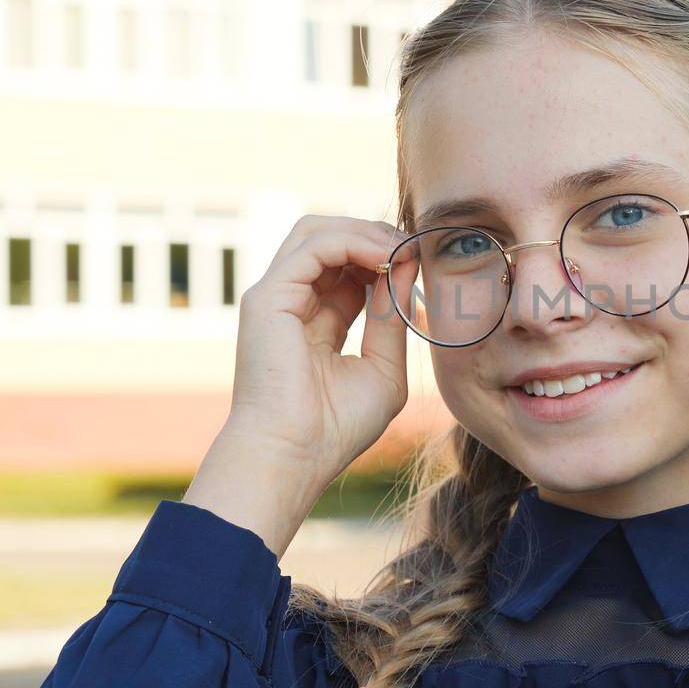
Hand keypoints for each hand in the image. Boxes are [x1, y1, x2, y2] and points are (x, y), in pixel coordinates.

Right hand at [185, 215, 408, 555]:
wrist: (297, 456)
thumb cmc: (336, 427)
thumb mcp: (382, 367)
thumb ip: (391, 318)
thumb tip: (406, 266)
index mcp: (314, 320)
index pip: (348, 266)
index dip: (385, 256)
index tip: (421, 261)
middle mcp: (290, 301)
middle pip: (329, 238)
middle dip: (376, 235)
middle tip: (415, 247)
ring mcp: (274, 295)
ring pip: (317, 231)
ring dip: (365, 232)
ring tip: (402, 250)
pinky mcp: (267, 296)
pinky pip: (313, 245)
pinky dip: (353, 242)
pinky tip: (386, 259)